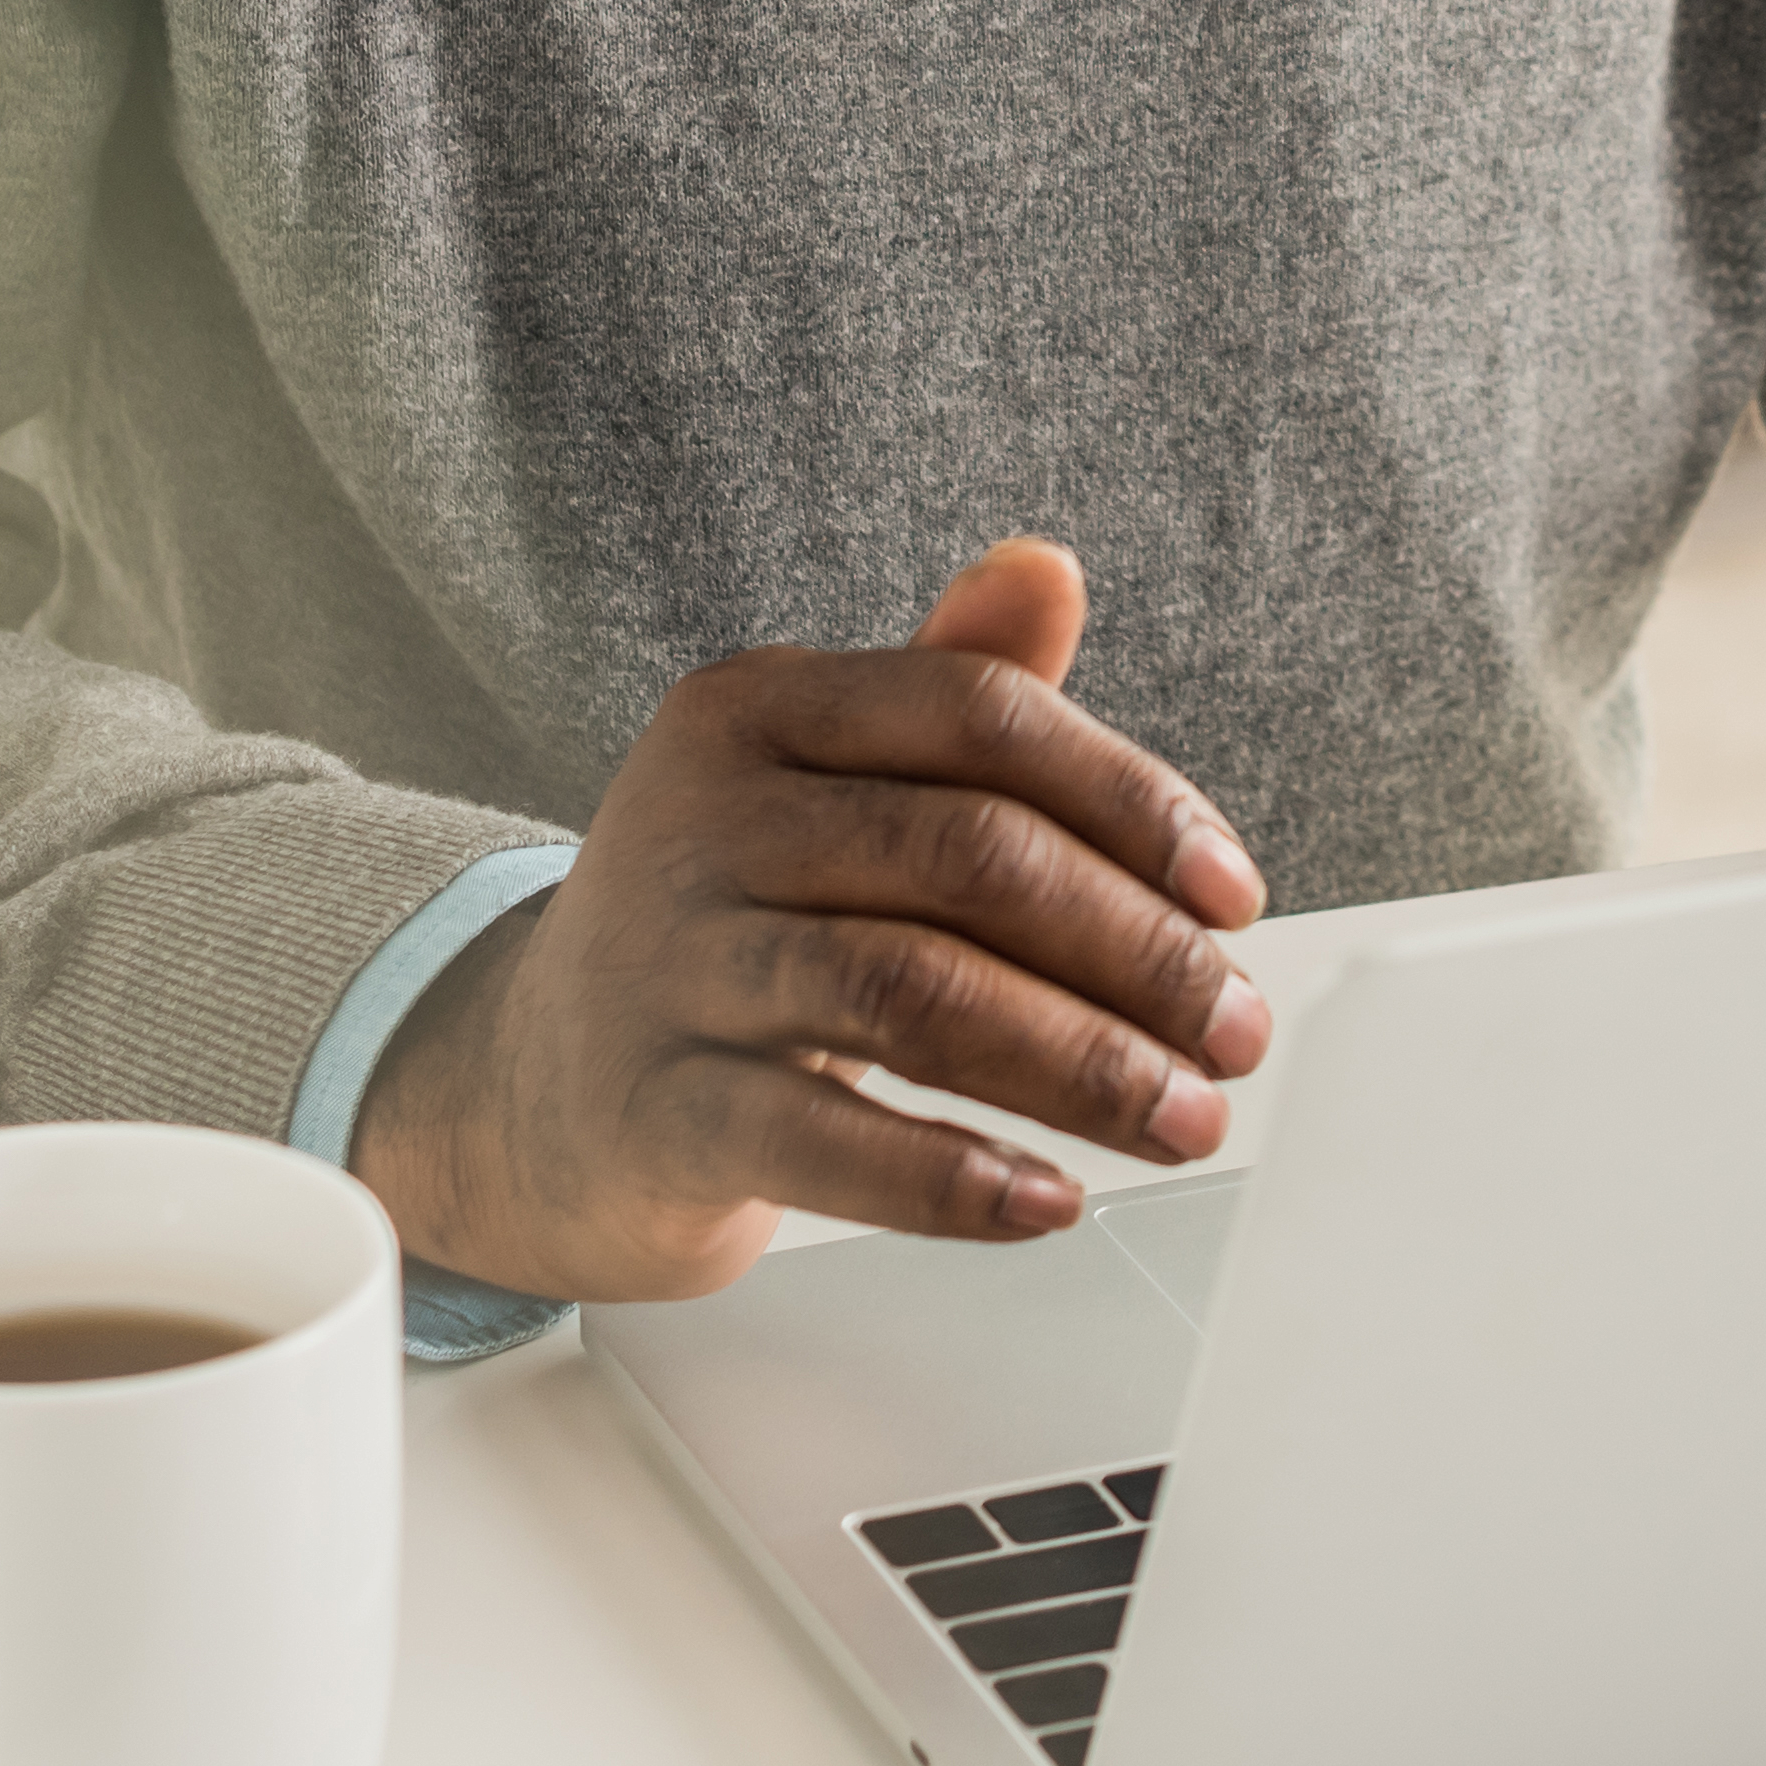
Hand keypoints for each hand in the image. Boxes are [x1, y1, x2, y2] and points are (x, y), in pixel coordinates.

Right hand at [350, 537, 1271, 1304]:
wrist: (530, 1081)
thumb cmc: (730, 917)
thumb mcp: (822, 781)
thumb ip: (948, 684)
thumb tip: (1046, 566)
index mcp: (757, 709)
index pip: (980, 716)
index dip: (1131, 801)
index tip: (1234, 896)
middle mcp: (701, 817)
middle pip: (966, 860)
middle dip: (1134, 952)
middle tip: (1235, 1030)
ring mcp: (668, 964)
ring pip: (912, 996)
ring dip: (1080, 1067)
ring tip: (1184, 1118)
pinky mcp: (651, 1110)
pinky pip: (821, 1141)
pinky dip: (953, 1177)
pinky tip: (1047, 1198)